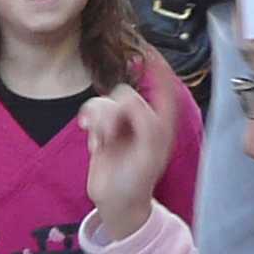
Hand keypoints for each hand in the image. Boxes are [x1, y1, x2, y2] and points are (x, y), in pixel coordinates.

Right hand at [81, 83, 177, 240]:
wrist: (115, 201)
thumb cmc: (137, 182)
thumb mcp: (148, 152)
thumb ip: (144, 122)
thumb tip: (128, 102)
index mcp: (162, 123)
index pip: (165, 89)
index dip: (159, 70)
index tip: (150, 52)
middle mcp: (143, 119)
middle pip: (124, 94)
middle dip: (113, 111)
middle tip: (111, 135)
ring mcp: (122, 124)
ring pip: (104, 101)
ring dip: (99, 120)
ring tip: (101, 141)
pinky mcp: (103, 129)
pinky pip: (91, 110)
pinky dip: (89, 122)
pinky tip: (91, 137)